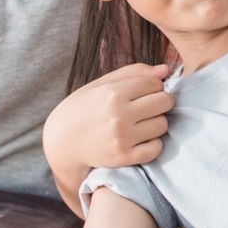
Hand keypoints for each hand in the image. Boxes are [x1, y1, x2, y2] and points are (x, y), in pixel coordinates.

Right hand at [45, 63, 174, 175]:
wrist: (62, 141)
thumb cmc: (84, 107)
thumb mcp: (102, 84)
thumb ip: (133, 73)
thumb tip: (165, 70)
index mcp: (113, 93)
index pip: (155, 83)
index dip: (153, 86)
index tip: (144, 92)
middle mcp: (119, 115)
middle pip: (164, 102)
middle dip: (160, 102)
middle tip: (148, 107)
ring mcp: (122, 138)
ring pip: (163, 125)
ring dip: (156, 123)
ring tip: (142, 123)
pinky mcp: (123, 157)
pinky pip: (156, 148)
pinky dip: (153, 144)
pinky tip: (141, 139)